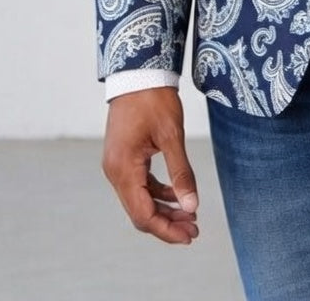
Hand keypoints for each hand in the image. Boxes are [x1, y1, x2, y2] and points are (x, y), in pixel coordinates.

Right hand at [102, 87, 199, 244]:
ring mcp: (117, 165)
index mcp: (123, 169)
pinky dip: (157, 193)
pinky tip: (177, 195)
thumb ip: (181, 173)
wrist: (138, 73)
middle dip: (167, 223)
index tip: (190, 235)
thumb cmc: (154, 100)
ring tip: (190, 216)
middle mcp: (115, 172)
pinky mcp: (123, 158)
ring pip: (140, 200)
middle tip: (194, 230)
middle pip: (140, 212)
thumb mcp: (171, 136)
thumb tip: (192, 205)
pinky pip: (139, 185)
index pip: (143, 214)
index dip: (167, 229)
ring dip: (164, 209)